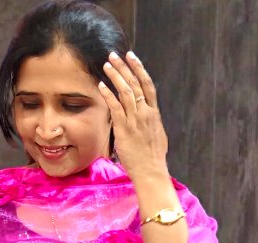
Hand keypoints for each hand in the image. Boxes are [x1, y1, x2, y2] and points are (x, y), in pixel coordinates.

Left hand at [97, 51, 168, 183]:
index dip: (139, 69)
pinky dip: (108, 95)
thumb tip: (145, 115)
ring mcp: (135, 120)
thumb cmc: (152, 157)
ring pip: (125, 92)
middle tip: (114, 55)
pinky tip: (101, 86)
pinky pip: (115, 108)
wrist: (151, 171)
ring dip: (115, 76)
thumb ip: (149, 121)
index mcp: (154, 113)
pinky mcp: (124, 129)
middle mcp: (145, 113)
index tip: (131, 57)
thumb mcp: (156, 134)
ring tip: (106, 65)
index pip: (147, 85)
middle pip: (135, 84)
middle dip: (124, 67)